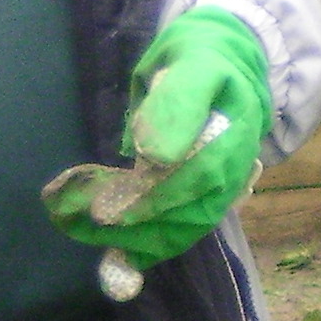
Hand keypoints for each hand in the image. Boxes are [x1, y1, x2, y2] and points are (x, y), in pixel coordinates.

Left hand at [41, 7, 271, 268]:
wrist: (227, 66)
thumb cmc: (201, 62)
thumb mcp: (191, 65)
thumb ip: (178, 103)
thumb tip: (158, 154)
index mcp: (236, 131)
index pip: (199, 176)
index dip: (155, 200)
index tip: (109, 213)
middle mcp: (235, 167)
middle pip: (191, 213)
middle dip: (136, 228)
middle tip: (84, 226)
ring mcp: (225, 187)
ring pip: (185, 228)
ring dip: (139, 242)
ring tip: (90, 236)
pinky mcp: (209, 198)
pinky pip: (183, 229)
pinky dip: (150, 246)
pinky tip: (118, 258)